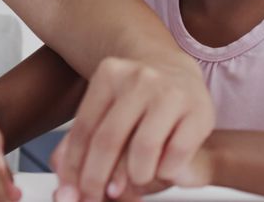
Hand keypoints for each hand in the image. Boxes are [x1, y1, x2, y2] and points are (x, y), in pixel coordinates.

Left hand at [50, 57, 214, 201]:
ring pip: (143, 148)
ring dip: (135, 177)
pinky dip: (164, 172)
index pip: (85, 129)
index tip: (70, 194)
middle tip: (93, 199)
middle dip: (96, 179)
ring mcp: (171, 92)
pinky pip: (175, 155)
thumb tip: (64, 185)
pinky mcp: (199, 112)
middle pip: (108, 140)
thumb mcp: (106, 111)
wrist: (182, 77)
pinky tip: (161, 169)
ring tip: (135, 180)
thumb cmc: (138, 103)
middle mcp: (140, 78)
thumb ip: (81, 144)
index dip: (74, 168)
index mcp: (110, 75)